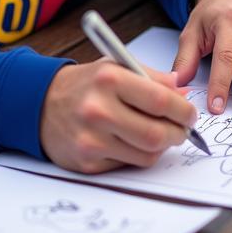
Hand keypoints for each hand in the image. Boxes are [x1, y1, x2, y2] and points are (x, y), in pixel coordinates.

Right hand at [40, 60, 196, 172]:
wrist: (41, 104)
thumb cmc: (85, 84)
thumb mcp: (115, 66)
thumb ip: (152, 77)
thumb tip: (184, 93)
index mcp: (108, 79)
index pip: (159, 100)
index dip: (182, 110)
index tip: (190, 114)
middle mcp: (98, 109)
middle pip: (156, 133)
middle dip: (178, 134)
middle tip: (182, 130)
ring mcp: (91, 139)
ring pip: (146, 154)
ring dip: (161, 147)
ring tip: (160, 134)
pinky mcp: (87, 163)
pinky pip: (128, 165)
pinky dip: (138, 155)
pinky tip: (132, 142)